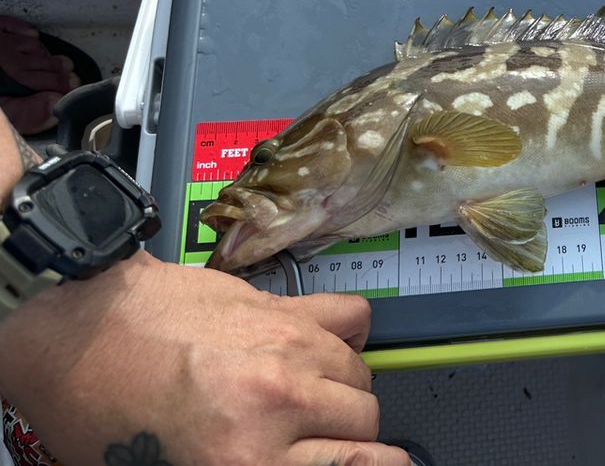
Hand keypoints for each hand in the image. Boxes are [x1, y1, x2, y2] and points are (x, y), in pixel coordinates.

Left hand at [0, 251, 410, 465]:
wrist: (80, 334)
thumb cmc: (106, 409)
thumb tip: (308, 459)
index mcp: (248, 459)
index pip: (359, 465)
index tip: (372, 465)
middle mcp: (280, 403)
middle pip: (366, 421)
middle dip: (348, 436)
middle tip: (314, 439)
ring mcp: (287, 347)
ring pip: (362, 375)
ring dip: (345, 391)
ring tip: (309, 396)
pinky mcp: (283, 306)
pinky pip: (353, 317)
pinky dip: (348, 336)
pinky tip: (321, 348)